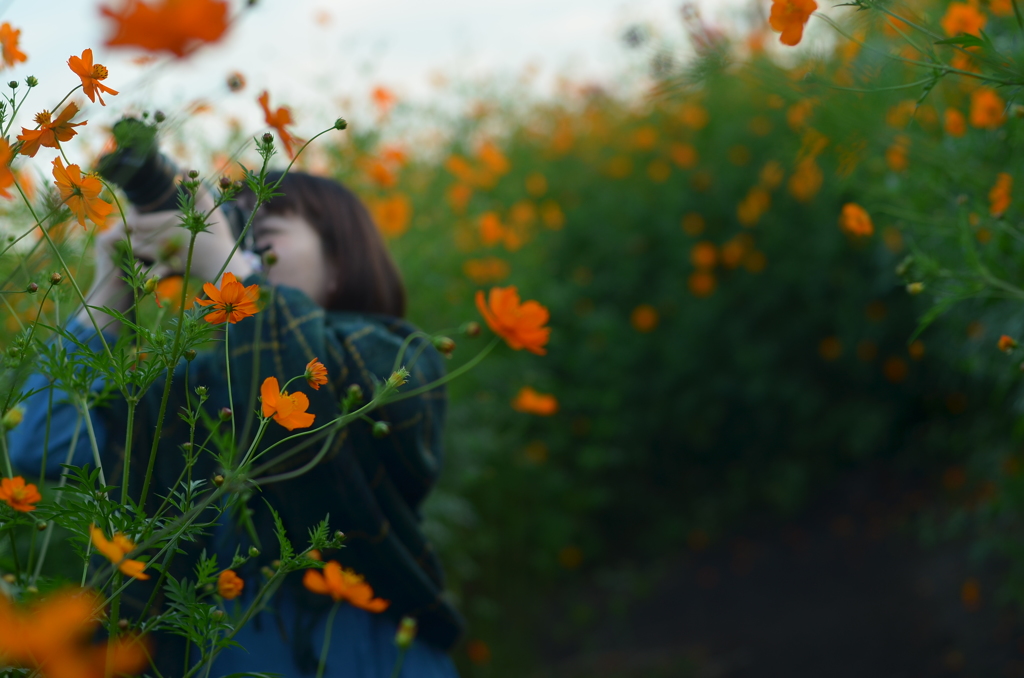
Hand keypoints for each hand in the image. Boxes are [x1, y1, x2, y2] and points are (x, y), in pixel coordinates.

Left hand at [121, 188, 253, 282]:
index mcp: (169, 223)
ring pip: (137, 248)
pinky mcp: (167, 266)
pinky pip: (145, 260)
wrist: (223, 262)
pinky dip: (142, 255)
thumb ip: (196, 188)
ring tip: (139, 234)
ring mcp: (165, 254)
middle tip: (136, 221)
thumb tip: (184, 167)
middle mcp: (163, 239)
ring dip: (135, 240)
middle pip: (134, 234)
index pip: (136, 221)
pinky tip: (147, 250)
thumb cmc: (217, 234)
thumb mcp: (208, 208)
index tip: (137, 212)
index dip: (133, 216)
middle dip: (132, 228)